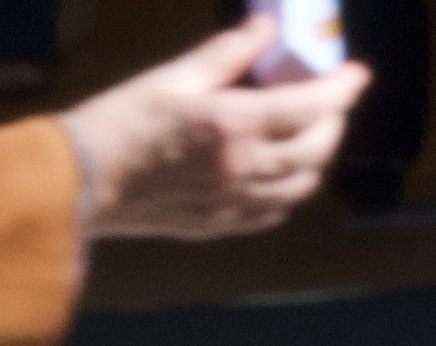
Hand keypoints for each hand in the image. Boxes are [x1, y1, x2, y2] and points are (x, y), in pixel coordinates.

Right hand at [59, 18, 368, 241]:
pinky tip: (278, 178)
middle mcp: (243, 169)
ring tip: (308, 138)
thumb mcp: (174, 78)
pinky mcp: (215, 226)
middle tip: (329, 102)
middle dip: (334, 122)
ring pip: (300, 186)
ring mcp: (231, 203)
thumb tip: (265, 28)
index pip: (313, 106)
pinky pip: (271, 214)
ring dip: (315, 160)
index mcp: (235, 125)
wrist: (79, 186)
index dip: (343, 88)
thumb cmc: (119, 126)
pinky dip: (287, 193)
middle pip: (317, 149)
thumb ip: (228, 54)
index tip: (356, 74)